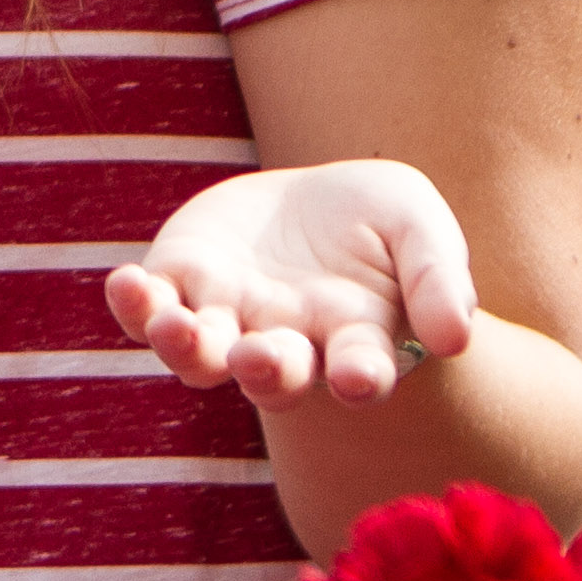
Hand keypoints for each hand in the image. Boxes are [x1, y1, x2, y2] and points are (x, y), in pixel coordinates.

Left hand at [105, 161, 477, 410]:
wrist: (314, 202)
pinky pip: (148, 308)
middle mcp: (287, 344)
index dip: (360, 378)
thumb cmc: (379, 222)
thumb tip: (454, 338)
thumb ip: (439, 278)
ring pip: (200, 355)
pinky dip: (133, 304)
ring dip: (187, 347)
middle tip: (260, 355)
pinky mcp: (179, 283)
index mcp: (354, 341)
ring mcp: (227, 319)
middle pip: (274, 376)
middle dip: (266, 368)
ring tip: (178, 327)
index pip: (360, 372)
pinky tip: (127, 283)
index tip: (357, 377)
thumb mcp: (419, 226)